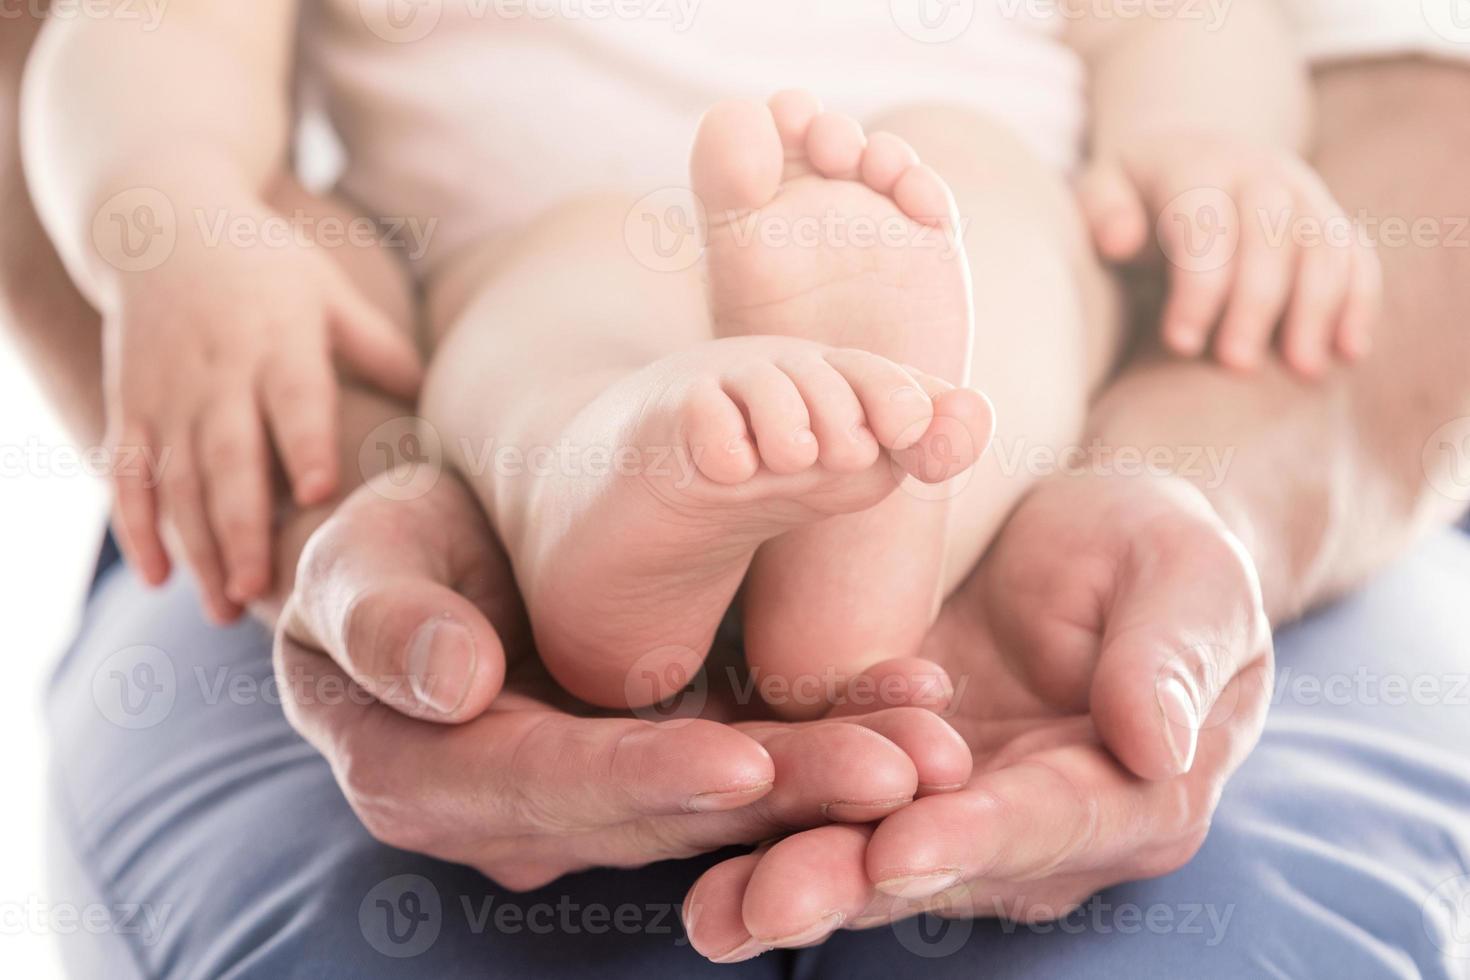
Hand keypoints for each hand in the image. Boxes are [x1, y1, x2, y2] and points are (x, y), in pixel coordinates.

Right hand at [104, 200, 422, 620]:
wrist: (160, 223)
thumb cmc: (267, 267)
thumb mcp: (329, 292)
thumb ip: (380, 347)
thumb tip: (439, 397)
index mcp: (279, 341)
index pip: (293, 397)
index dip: (303, 443)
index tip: (319, 491)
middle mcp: (218, 371)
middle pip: (228, 456)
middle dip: (240, 525)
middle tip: (258, 590)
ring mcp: (166, 391)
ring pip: (175, 479)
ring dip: (195, 545)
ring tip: (223, 607)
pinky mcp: (128, 404)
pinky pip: (125, 473)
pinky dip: (135, 526)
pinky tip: (157, 578)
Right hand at [274, 473, 973, 889]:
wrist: (435, 551)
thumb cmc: (380, 554)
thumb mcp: (353, 565)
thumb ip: (382, 618)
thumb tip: (455, 684)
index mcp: (434, 782)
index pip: (544, 789)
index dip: (642, 779)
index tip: (742, 762)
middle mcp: (528, 813)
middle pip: (660, 812)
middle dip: (783, 796)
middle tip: (896, 771)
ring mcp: (602, 792)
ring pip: (723, 797)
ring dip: (831, 776)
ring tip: (931, 747)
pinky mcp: (659, 756)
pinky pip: (751, 754)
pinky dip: (827, 729)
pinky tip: (911, 698)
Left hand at [681, 473, 1274, 960]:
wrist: (1099, 542)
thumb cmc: (1162, 553)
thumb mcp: (1187, 581)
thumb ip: (1171, 659)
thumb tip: (1157, 744)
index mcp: (1130, 797)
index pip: (1047, 825)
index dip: (974, 840)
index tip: (901, 848)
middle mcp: (1035, 826)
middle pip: (941, 865)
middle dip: (854, 885)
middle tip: (771, 903)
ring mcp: (958, 805)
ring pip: (871, 852)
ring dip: (795, 879)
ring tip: (717, 910)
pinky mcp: (893, 772)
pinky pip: (830, 801)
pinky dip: (769, 827)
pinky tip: (697, 854)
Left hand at [1078, 133, 1379, 376]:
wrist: (1190, 158)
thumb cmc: (1133, 194)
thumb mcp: (1100, 188)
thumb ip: (1100, 211)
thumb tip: (1119, 241)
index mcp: (1199, 165)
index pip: (1206, 221)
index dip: (1198, 283)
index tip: (1181, 343)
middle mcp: (1261, 173)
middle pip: (1272, 233)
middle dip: (1257, 303)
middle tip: (1236, 365)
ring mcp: (1305, 194)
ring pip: (1325, 244)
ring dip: (1319, 308)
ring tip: (1303, 371)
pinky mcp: (1330, 221)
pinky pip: (1357, 256)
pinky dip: (1360, 301)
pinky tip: (1350, 352)